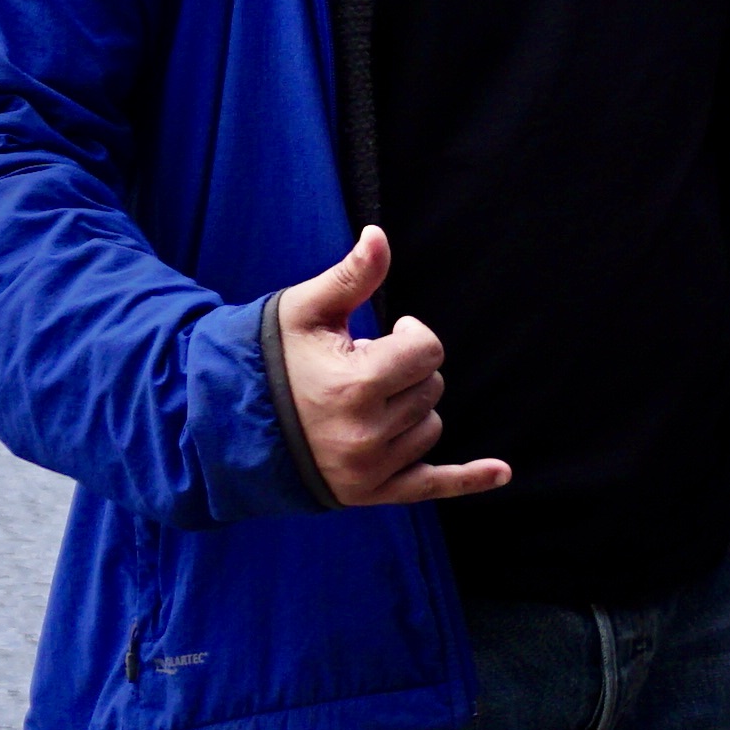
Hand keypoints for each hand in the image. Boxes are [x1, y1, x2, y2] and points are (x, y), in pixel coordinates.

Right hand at [270, 228, 503, 507]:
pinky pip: (432, 485)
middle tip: (363, 370)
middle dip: (406, 371)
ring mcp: (369, 470)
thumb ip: (351, 276)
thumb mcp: (306, 310)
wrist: (229, 422)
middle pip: (432, 388)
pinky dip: (467, 479)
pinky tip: (501, 471)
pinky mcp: (370, 493)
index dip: (411, 336)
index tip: (386, 333)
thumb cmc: (270, 358)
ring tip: (363, 401)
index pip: (427, 351)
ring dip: (410, 408)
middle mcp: (366, 434)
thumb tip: (379, 236)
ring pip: (430, 426)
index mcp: (354, 386)